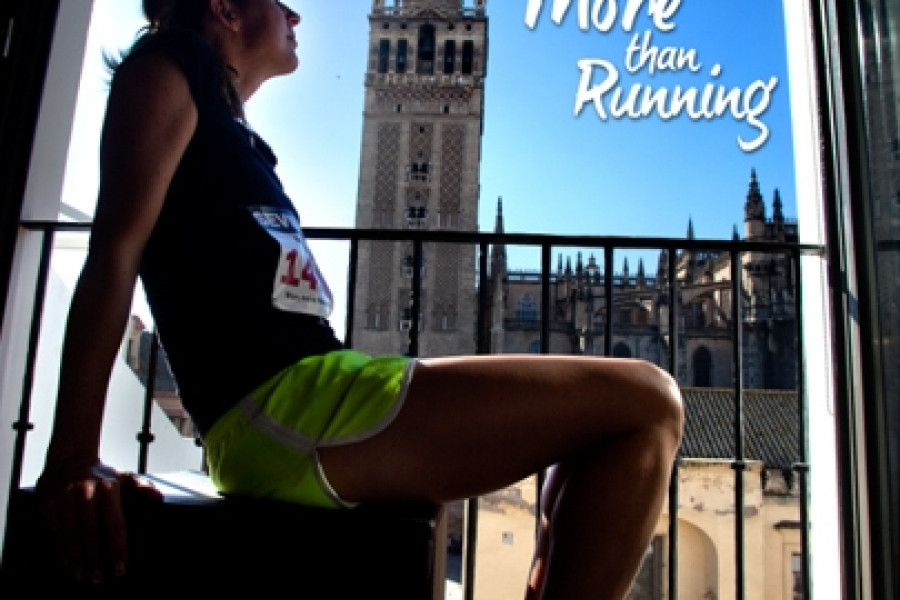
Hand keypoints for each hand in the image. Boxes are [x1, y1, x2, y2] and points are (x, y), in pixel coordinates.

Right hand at [35, 461, 162, 583]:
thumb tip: (158, 498)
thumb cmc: (100, 474)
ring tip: (83, 576)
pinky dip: (62, 550)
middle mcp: (86, 493)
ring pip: (72, 535)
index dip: (118, 548)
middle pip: (92, 533)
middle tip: (99, 579)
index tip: (121, 569)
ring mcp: (65, 498)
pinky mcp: (48, 503)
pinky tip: (68, 563)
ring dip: (77, 559)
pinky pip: (56, 531)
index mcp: (108, 489)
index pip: (115, 524)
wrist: (68, 457)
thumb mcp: (122, 476)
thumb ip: (140, 487)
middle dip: (96, 559)